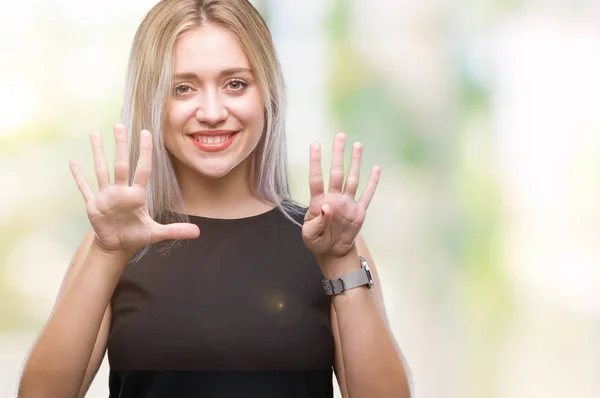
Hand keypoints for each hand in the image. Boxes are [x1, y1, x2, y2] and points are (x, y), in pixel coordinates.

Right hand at [69, 124, 199, 256]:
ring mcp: (106, 196)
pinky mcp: (93, 204)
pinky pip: (84, 187)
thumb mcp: (156, 233)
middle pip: (121, 164)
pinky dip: (79, 176)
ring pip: (101, 170)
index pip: (142, 169)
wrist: (117, 246)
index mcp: (136, 196)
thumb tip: (198, 233)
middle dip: (120, 145)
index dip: (145, 152)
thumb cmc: (136, 236)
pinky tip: (73, 162)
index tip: (146, 133)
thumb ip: (175, 231)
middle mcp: (121, 191)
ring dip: (98, 152)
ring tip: (95, 133)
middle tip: (120, 124)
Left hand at [302, 133, 379, 260]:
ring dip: (355, 162)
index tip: (316, 144)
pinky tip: (375, 169)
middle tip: (341, 135)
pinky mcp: (359, 212)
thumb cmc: (317, 242)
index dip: (316, 162)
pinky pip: (367, 195)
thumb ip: (317, 221)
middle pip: (337, 172)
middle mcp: (334, 198)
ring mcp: (347, 203)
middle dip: (339, 154)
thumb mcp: (310, 235)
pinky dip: (372, 183)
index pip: (316, 178)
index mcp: (318, 202)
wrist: (332, 253)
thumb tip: (326, 207)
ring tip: (357, 145)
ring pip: (352, 179)